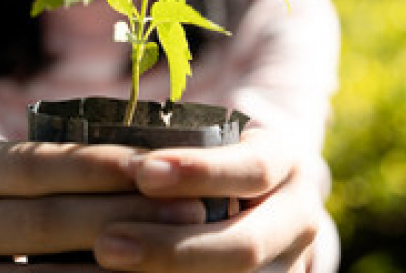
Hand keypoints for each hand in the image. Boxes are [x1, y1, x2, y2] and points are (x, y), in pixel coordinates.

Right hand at [0, 139, 205, 271]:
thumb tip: (160, 160)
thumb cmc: (4, 204)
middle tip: (191, 211)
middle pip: (45, 220)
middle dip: (124, 214)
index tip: (161, 168)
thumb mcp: (14, 177)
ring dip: (117, 267)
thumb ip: (62, 170)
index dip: (100, 166)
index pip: (38, 164)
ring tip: (176, 252)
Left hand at [95, 128, 322, 271]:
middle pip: (246, 245)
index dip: (200, 172)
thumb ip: (182, 151)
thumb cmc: (217, 160)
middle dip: (172, 247)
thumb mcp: (216, 143)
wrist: (260, 201)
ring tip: (109, 264)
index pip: (254, 169)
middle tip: (106, 241)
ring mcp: (289, 264)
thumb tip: (120, 165)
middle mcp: (299, 217)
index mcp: (286, 164)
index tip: (142, 171)